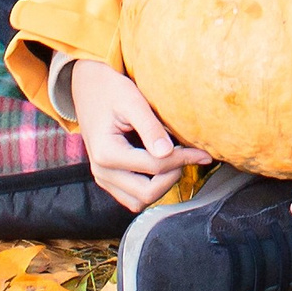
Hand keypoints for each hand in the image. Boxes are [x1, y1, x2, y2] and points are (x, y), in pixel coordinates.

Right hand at [71, 59, 208, 211]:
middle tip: (187, 156)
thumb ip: (150, 128)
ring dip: (160, 187)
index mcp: (107, 153)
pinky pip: (130, 197)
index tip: (202, 152)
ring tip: (174, 162)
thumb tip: (168, 152)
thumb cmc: (112, 91)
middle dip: (172, 176)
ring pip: (138, 201)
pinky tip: (161, 167)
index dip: (183, 159)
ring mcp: (102, 178)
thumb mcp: (133, 101)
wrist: (89, 88)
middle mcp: (101, 171)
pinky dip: (148, 188)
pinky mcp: (107, 179)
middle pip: (146, 193)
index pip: (155, 166)